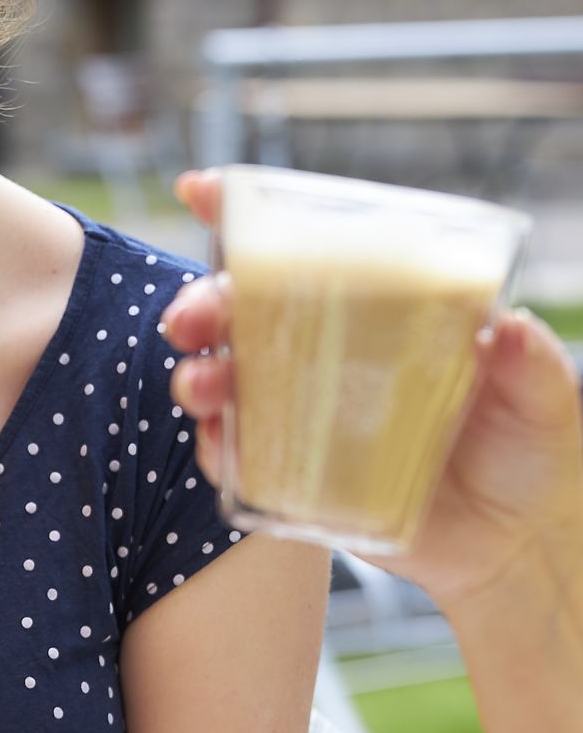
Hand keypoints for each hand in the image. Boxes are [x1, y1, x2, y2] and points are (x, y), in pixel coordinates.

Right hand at [166, 168, 582, 612]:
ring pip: (227, 381)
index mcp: (379, 308)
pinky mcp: (295, 478)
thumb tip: (508, 328)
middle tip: (189, 321)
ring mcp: (306, 415)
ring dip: (199, 377)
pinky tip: (220, 446)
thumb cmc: (531, 446)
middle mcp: (330, 353)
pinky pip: (238, 460)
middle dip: (202, 305)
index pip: (307, 249)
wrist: (516, 541)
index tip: (200, 191)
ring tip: (202, 389)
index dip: (243, 216)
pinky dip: (217, 450)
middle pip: (243, 312)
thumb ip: (529, 360)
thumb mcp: (544, 393)